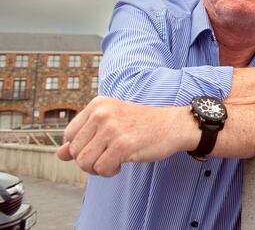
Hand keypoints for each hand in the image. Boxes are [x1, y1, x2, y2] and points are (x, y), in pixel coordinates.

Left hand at [56, 96, 196, 176]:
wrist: (173, 125)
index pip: (69, 135)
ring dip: (97, 168)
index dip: (81, 147)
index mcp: (97, 105)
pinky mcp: (122, 145)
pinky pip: (101, 169)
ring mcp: (112, 129)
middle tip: (107, 157)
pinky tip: (121, 164)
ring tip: (112, 161)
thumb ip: (84, 137)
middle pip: (75, 151)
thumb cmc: (142, 125)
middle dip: (88, 160)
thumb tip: (60, 154)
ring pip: (84, 162)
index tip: (99, 147)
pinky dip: (109, 172)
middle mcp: (102, 114)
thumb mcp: (110, 124)